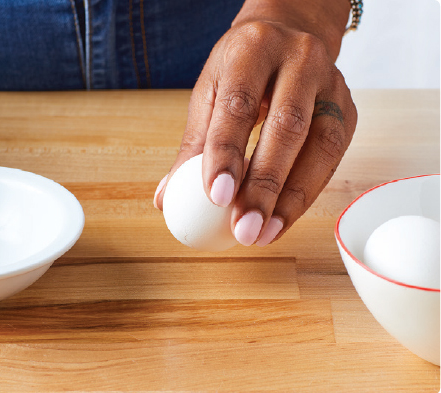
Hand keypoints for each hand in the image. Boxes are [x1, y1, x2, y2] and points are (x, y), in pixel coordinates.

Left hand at [154, 0, 357, 246]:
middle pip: (287, 127)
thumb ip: (193, 145)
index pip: (239, 105)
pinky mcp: (348, 107)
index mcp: (252, 49)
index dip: (227, 153)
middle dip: (265, 185)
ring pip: (321, 145)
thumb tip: (168, 198)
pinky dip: (308, 192)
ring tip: (265, 234)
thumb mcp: (210, 92)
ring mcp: (331, 82)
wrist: (291, 34)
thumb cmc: (242, 69)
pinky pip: (334, 156)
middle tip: (244, 229)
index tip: (217, 198)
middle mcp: (299, 59)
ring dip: (293, 198)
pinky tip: (284, 216)